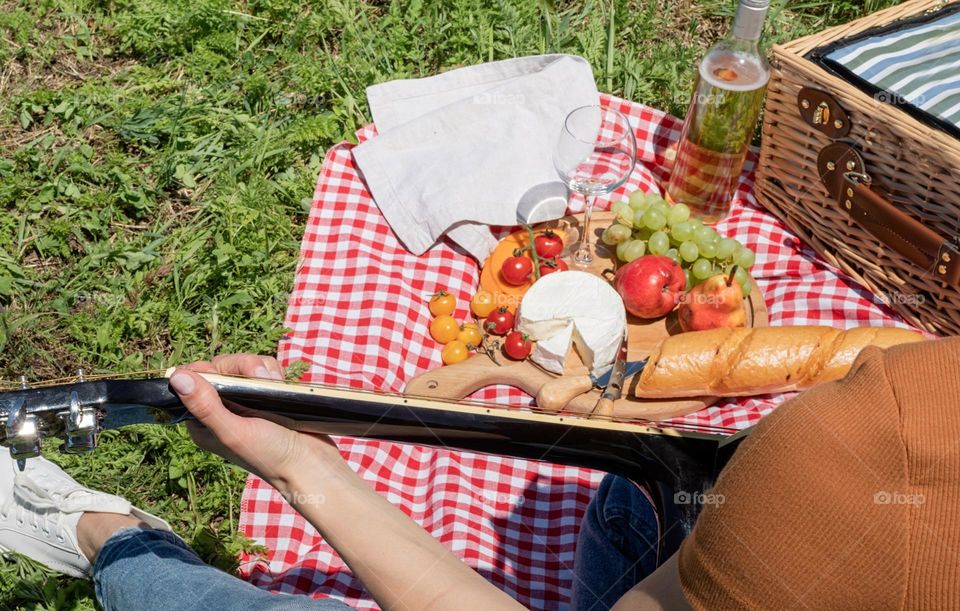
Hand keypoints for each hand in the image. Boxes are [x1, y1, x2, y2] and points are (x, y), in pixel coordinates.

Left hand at [168, 354, 343, 488]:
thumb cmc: (270, 455)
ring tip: (275, 386)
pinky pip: (264, 369)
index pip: (193, 380)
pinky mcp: (267, 395)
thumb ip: (205, 406)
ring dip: (261, 369)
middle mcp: (222, 409)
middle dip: (242, 367)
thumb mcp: (233, 432)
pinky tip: (282, 386)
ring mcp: (246, 401)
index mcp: (204, 422)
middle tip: (261, 379)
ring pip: (244, 365)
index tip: (227, 378)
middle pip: (221, 367)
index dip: (209, 371)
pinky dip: (274, 372)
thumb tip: (176, 377)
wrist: (311, 462)